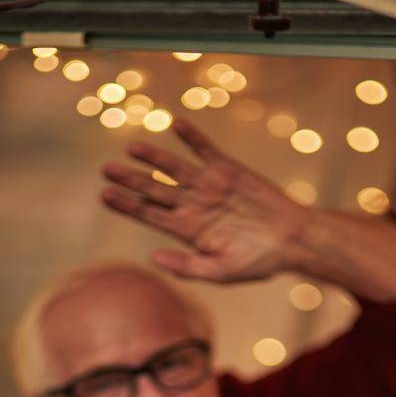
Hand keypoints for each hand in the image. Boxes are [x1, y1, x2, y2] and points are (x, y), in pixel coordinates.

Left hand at [100, 116, 308, 283]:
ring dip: (154, 157)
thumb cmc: (257, 262)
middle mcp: (193, 205)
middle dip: (130, 179)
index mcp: (187, 230)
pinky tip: (175, 124)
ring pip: (174, 167)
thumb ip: (188, 267)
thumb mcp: (221, 272)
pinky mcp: (228, 169)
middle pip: (154, 189)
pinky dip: (192, 137)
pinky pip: (205, 149)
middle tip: (106, 169)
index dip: (126, 205)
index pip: (148, 214)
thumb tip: (154, 259)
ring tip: (132, 147)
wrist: (290, 241)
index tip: (104, 196)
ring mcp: (208, 185)